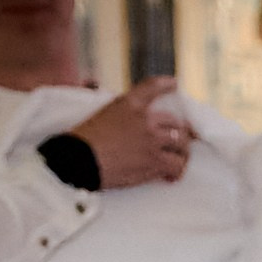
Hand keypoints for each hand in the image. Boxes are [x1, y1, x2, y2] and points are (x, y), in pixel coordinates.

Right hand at [71, 77, 191, 188]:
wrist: (80, 160)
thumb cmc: (82, 140)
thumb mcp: (98, 113)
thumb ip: (114, 109)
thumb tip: (100, 91)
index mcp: (128, 103)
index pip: (152, 86)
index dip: (166, 85)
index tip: (174, 84)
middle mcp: (145, 119)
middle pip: (174, 122)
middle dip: (179, 133)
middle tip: (178, 144)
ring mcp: (152, 139)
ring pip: (181, 144)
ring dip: (181, 154)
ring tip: (177, 162)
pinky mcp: (154, 160)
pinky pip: (176, 164)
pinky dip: (177, 170)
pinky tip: (171, 176)